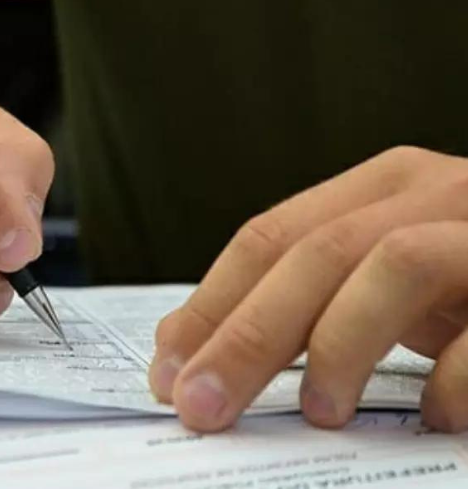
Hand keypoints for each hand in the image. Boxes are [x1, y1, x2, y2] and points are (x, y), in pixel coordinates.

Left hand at [149, 146, 467, 432]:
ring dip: (341, 343)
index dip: (209, 305)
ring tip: (319, 412)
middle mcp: (429, 193)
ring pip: (394, 264)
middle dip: (246, 336)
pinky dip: (457, 376)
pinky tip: (436, 417)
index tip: (169, 372)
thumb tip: (190, 348)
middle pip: (314, 255)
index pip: (267, 238)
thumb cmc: (467, 282)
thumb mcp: (376, 278)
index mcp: (375, 188)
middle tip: (203, 407)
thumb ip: (302, 298)